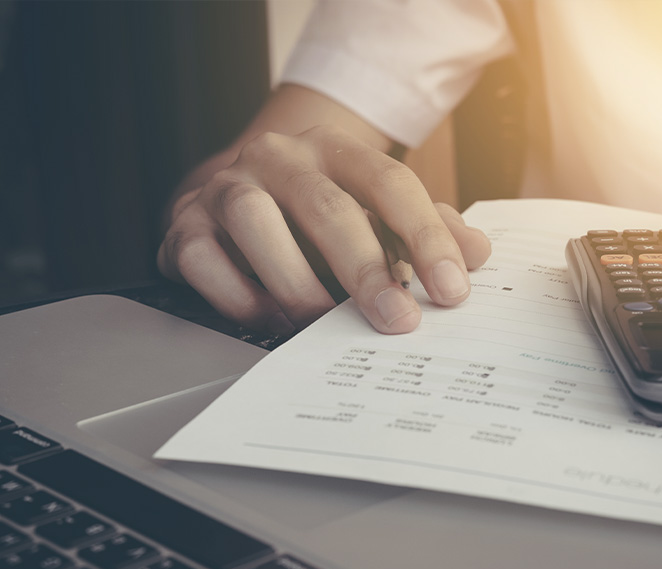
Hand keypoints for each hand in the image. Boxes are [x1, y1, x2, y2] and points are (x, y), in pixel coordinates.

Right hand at [157, 125, 490, 333]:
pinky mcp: (184, 224)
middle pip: (326, 207)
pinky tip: (271, 319)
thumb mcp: (377, 210)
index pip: (389, 182)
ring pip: (256, 224)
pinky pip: (203, 259)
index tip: (452, 289)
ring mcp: (227, 187)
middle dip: (367, 272)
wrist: (234, 193)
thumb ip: (428, 228)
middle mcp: (279, 158)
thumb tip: (477, 255)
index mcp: (334, 148)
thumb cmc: (316, 210)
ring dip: (297, 284)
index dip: (425, 237)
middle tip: (397, 322)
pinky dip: (239, 296)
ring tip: (324, 326)